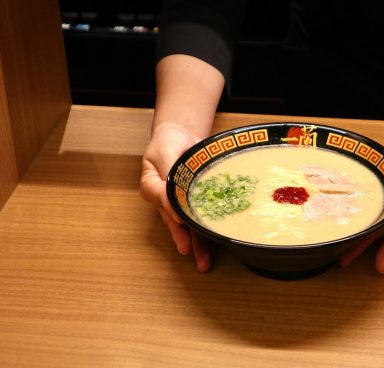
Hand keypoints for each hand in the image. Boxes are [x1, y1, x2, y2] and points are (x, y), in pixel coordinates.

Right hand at [139, 122, 211, 271]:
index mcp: (152, 187)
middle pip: (176, 222)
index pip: (162, 201)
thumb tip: (174, 198)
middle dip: (186, 240)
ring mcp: (179, 203)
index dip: (172, 211)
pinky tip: (215, 244)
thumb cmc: (168, 142)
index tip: (182, 223)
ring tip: (204, 263)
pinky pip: (201, 216)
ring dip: (198, 243)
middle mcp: (164, 200)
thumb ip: (169, 172)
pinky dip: (208, 230)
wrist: (180, 136)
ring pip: (188, 225)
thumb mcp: (165, 151)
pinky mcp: (194, 201)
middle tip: (196, 258)